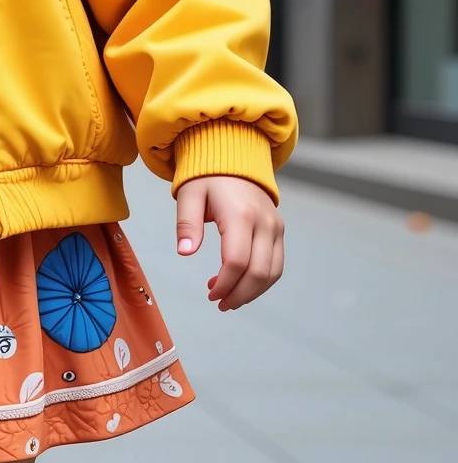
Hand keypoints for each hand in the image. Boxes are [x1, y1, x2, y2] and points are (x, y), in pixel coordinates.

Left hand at [174, 174, 283, 310]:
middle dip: (239, 295)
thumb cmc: (209, 178)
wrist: (235, 159)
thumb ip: (187, 224)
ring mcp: (275, 227)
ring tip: (229, 299)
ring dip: (252, 292)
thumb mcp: (189, 195)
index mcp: (240, 215)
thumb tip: (185, 252)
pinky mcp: (278, 231)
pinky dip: (262, 281)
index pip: (237, 261)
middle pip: (259, 272)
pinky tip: (241, 285)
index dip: (224, 284)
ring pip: (273, 273)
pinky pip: (276, 264)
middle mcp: (264, 222)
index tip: (210, 293)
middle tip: (219, 303)